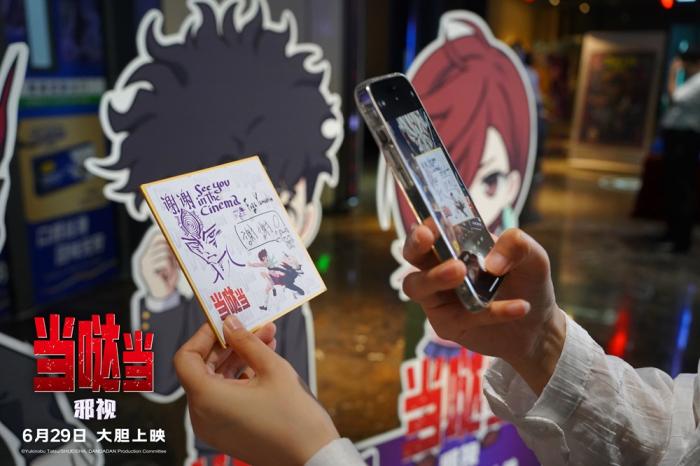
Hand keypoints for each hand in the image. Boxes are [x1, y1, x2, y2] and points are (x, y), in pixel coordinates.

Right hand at [140, 233, 178, 298]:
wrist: (164, 293)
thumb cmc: (168, 278)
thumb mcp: (172, 264)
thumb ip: (172, 254)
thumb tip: (176, 243)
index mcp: (150, 254)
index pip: (157, 239)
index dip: (166, 237)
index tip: (176, 239)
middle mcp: (146, 257)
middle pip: (163, 245)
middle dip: (173, 252)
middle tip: (176, 262)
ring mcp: (146, 263)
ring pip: (165, 253)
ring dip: (172, 262)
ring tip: (170, 271)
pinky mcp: (148, 270)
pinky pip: (165, 262)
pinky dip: (170, 268)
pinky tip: (167, 275)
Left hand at [174, 317, 338, 465]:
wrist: (312, 458)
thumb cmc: (295, 417)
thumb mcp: (272, 369)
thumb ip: (246, 342)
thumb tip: (230, 322)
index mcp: (207, 399)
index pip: (186, 358)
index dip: (203, 335)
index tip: (225, 321)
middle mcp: (202, 415)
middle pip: (201, 368)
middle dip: (227, 344)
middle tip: (251, 326)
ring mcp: (213, 426)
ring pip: (214, 381)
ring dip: (236, 358)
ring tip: (265, 339)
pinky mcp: (226, 432)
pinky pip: (223, 397)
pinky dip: (238, 377)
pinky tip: (262, 361)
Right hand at [402, 223, 565, 393]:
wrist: (538, 326)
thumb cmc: (527, 283)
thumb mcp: (533, 257)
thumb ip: (517, 245)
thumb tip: (491, 262)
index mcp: (456, 245)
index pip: (430, 230)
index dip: (425, 225)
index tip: (431, 224)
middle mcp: (440, 268)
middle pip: (411, 254)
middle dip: (414, 244)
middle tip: (427, 238)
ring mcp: (438, 297)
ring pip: (416, 286)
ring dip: (434, 277)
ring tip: (460, 271)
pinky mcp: (446, 324)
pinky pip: (457, 316)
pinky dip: (489, 311)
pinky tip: (520, 307)